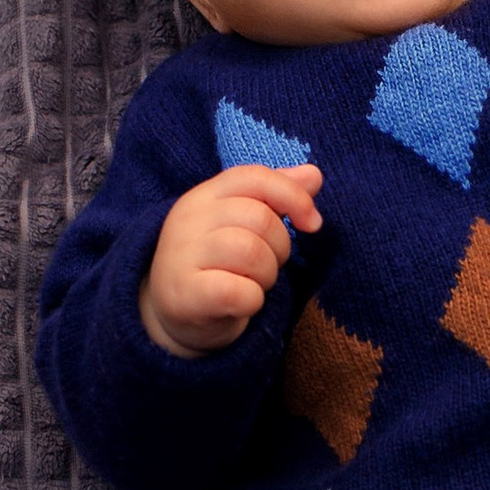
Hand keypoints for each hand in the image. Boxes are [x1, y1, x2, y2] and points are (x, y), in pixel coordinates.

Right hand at [141, 163, 322, 355]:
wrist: (175, 313)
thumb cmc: (217, 264)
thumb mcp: (242, 224)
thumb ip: (275, 196)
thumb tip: (314, 175)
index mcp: (204, 196)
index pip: (256, 177)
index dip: (293, 196)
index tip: (312, 223)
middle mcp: (189, 220)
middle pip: (260, 218)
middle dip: (280, 247)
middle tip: (266, 265)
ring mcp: (182, 256)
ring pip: (251, 253)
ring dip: (267, 275)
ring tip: (253, 283)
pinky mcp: (185, 294)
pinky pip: (239, 292)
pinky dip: (252, 300)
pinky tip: (241, 304)